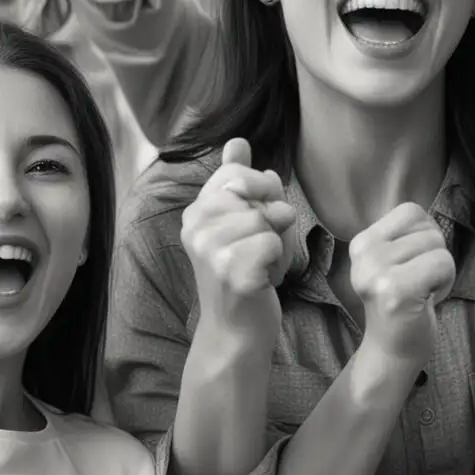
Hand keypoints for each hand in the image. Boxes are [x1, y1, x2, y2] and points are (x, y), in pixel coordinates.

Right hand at [181, 139, 294, 342]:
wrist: (236, 332)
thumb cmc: (242, 274)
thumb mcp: (237, 224)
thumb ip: (235, 182)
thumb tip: (237, 141)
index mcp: (195, 213)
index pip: (238, 174)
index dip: (263, 190)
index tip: (260, 217)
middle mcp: (196, 229)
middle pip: (257, 194)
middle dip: (275, 218)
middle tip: (263, 248)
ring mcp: (211, 251)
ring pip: (269, 219)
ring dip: (279, 244)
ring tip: (263, 266)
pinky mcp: (232, 273)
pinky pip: (274, 243)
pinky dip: (279, 262)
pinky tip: (265, 280)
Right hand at [353, 203, 453, 369]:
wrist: (392, 352)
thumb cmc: (401, 306)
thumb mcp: (392, 263)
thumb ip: (405, 237)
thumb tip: (430, 219)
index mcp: (361, 243)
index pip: (410, 211)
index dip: (425, 236)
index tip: (414, 265)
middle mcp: (364, 254)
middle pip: (428, 230)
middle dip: (435, 256)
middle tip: (418, 284)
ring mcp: (376, 272)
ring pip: (437, 246)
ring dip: (441, 271)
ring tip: (422, 292)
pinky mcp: (395, 290)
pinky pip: (442, 263)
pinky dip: (446, 282)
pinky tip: (427, 300)